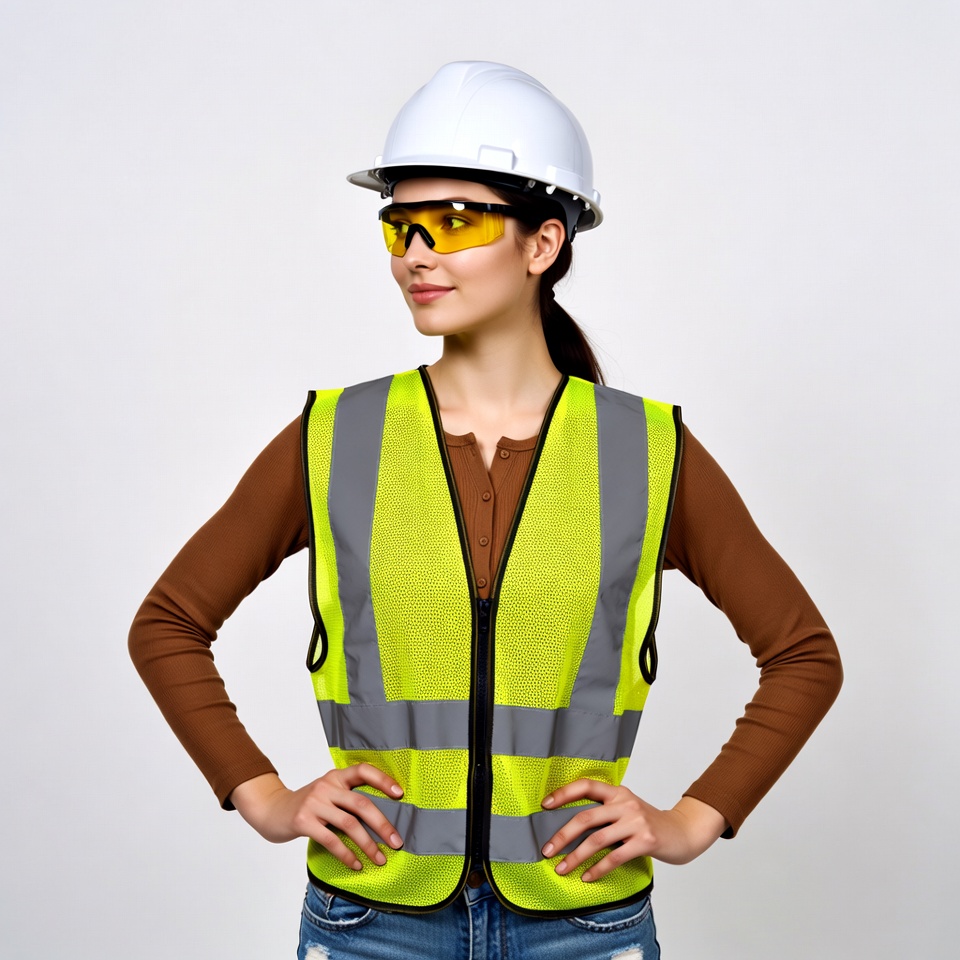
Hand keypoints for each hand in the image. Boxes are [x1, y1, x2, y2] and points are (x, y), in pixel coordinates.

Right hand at [229, 765, 404, 870]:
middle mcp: (326, 786)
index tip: (400, 794)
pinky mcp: (304, 821)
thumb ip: (347, 797)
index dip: (383, 780)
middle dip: (382, 825)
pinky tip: (356, 864)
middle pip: (361, 803)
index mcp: (335, 776)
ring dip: (367, 844)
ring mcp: (314, 803)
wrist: (271, 810)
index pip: (363, 770)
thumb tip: (381, 818)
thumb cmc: (307, 805)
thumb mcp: (326, 793)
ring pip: (349, 824)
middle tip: (396, 842)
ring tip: (379, 859)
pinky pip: (331, 840)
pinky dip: (346, 854)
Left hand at [540, 781, 726, 881]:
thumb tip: (570, 825)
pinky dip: (598, 869)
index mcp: (618, 792)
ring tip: (562, 869)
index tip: (545, 805)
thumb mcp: (627, 809)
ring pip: (597, 839)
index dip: (564, 793)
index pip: (586, 785)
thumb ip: (606, 811)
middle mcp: (625, 803)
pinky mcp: (645, 841)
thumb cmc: (648, 823)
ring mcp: (636, 821)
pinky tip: (587, 877)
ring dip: (576, 857)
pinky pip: (614, 857)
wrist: (683, 832)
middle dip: (562, 835)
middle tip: (547, 850)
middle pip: (586, 817)